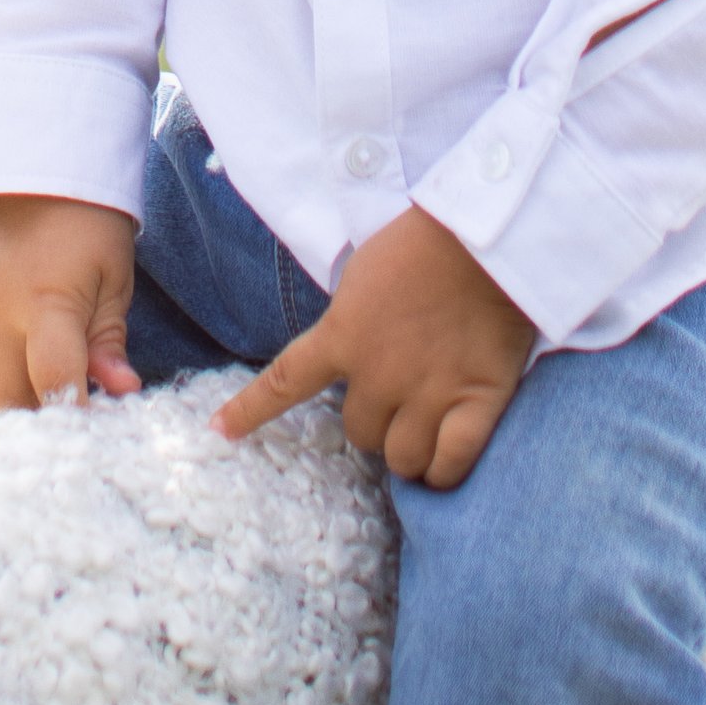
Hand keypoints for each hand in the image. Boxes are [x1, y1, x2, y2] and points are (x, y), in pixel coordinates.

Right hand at [0, 192, 140, 410]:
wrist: (46, 170)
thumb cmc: (91, 229)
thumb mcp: (114, 282)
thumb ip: (109, 342)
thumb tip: (121, 391)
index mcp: (47, 303)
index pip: (52, 380)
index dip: (70, 411)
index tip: (85, 426)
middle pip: (8, 394)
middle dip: (39, 407)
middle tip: (63, 395)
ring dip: (2, 390)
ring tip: (32, 372)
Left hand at [217, 206, 534, 487]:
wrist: (485, 235)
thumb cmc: (424, 241)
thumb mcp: (364, 273)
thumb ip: (350, 323)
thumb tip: (347, 352)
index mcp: (344, 335)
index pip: (284, 382)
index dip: (250, 411)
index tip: (220, 430)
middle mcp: (379, 373)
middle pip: (359, 433)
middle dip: (374, 421)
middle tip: (397, 395)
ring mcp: (428, 392)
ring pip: (402, 459)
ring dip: (409, 450)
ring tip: (426, 425)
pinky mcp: (476, 402)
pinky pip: (449, 466)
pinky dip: (445, 469)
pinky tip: (447, 456)